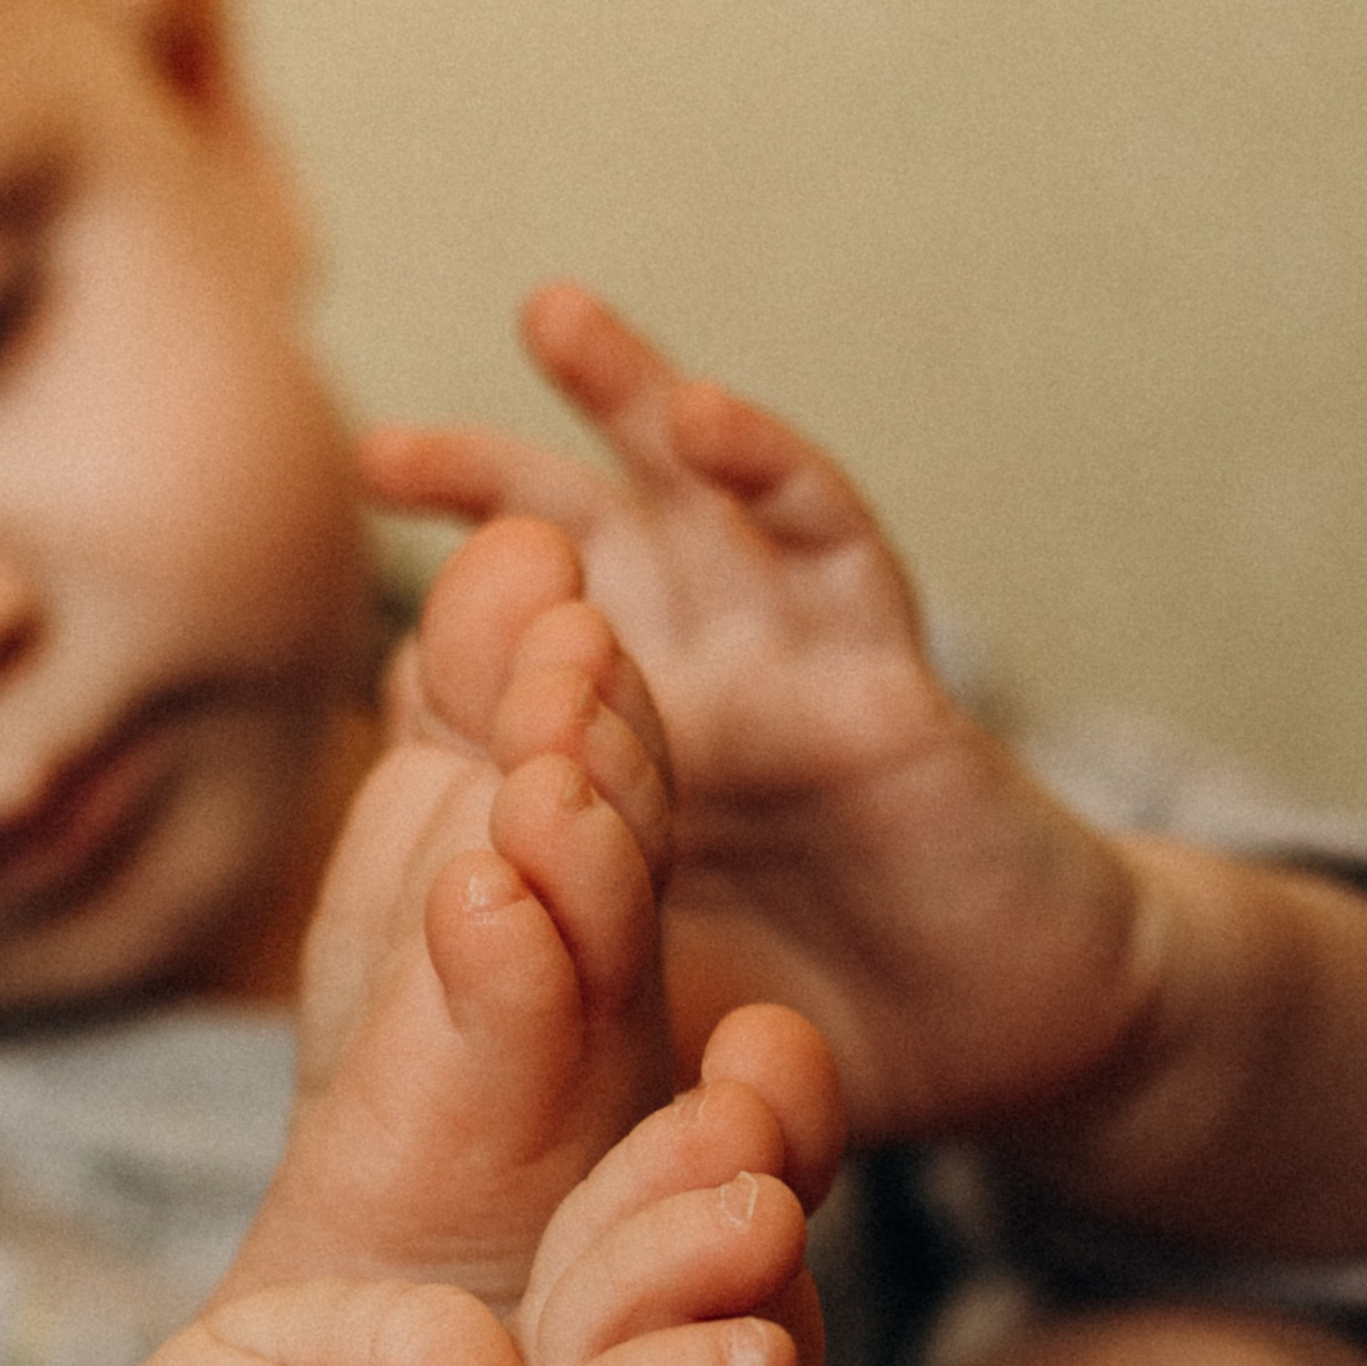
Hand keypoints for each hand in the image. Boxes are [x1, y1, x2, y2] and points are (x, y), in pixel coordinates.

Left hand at [367, 287, 1366, 1255]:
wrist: (1013, 1050)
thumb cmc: (831, 1028)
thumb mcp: (645, 1013)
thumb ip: (551, 972)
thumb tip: (401, 1003)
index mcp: (631, 767)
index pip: (507, 675)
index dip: (435, 645)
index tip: (353, 643)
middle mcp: (701, 692)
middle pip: (578, 552)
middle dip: (485, 487)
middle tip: (380, 452)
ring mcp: (791, 666)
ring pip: (698, 500)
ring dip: (632, 397)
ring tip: (549, 315)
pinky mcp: (885, 673)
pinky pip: (827, 545)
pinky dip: (768, 468)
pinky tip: (704, 413)